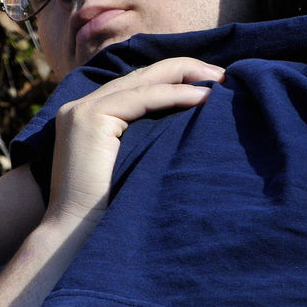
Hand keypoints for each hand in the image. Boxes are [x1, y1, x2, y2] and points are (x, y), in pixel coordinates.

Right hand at [47, 57, 224, 222]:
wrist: (81, 237)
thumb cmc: (116, 209)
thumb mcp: (139, 159)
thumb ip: (152, 134)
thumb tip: (196, 116)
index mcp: (95, 112)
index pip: (143, 82)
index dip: (180, 75)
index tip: (216, 82)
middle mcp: (84, 104)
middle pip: (145, 74)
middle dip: (188, 69)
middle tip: (225, 76)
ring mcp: (82, 109)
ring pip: (145, 80)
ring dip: (187, 77)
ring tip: (221, 82)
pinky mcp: (88, 118)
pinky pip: (142, 98)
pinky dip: (176, 95)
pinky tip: (204, 97)